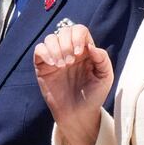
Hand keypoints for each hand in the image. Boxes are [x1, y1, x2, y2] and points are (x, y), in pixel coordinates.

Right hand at [33, 22, 113, 144]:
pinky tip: (53, 65)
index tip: (79, 54)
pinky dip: (45, 53)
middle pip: (64, 31)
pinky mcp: (43, 67)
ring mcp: (55, 58)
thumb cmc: (93, 96)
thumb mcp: (105, 77)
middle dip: (66, 44)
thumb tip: (90, 46)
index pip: (79, 30)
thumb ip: (102, 59)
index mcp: (85, 50)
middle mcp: (69, 51)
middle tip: (70, 62)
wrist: (78, 114)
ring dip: (56, 49)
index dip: (78, 37)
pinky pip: (39, 50)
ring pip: (50, 38)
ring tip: (62, 66)